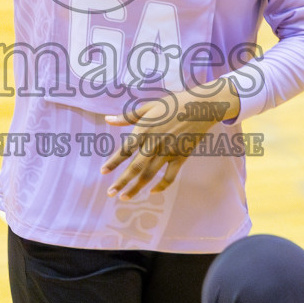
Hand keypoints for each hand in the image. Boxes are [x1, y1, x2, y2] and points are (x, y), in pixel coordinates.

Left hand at [100, 80, 238, 198]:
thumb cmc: (173, 104)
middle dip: (122, 181)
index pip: (125, 150)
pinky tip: (152, 192)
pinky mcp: (181, 157)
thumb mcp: (148, 107)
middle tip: (110, 193)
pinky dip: (161, 186)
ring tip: (124, 198)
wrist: (201, 108)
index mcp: (145, 130)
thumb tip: (107, 119)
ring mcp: (168, 152)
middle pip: (136, 167)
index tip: (102, 172)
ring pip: (150, 174)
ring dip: (136, 188)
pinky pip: (170, 176)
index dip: (113, 162)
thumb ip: (127, 116)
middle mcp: (155, 144)